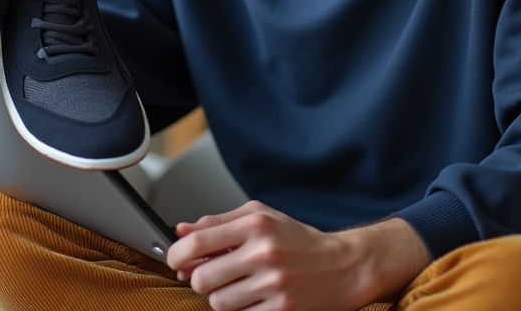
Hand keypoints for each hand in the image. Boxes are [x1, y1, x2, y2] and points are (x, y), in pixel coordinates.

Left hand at [166, 201, 430, 310]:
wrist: (344, 266)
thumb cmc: (299, 240)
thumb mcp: (261, 218)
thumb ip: (219, 222)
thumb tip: (181, 230)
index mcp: (255, 226)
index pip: (198, 242)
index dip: (177, 254)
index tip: (176, 260)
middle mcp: (263, 253)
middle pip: (203, 278)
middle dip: (201, 280)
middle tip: (213, 275)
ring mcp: (273, 285)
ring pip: (218, 303)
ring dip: (222, 297)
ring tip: (238, 287)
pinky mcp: (282, 310)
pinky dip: (241, 310)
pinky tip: (254, 298)